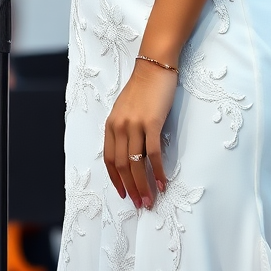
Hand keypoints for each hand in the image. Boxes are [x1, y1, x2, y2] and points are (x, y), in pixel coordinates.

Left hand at [103, 60, 176, 208]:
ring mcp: (135, 124)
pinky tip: (162, 182)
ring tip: (150, 200)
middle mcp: (119, 126)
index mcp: (111, 124)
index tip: (124, 193)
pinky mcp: (152, 122)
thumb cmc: (143, 88)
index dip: (116, 179)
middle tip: (140, 204)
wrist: (155, 66)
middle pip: (121, 165)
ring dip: (143, 185)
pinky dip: (156, 171)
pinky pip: (152, 153)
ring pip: (135, 163)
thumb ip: (125, 130)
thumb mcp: (126, 110)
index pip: (109, 159)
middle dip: (131, 188)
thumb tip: (132, 155)